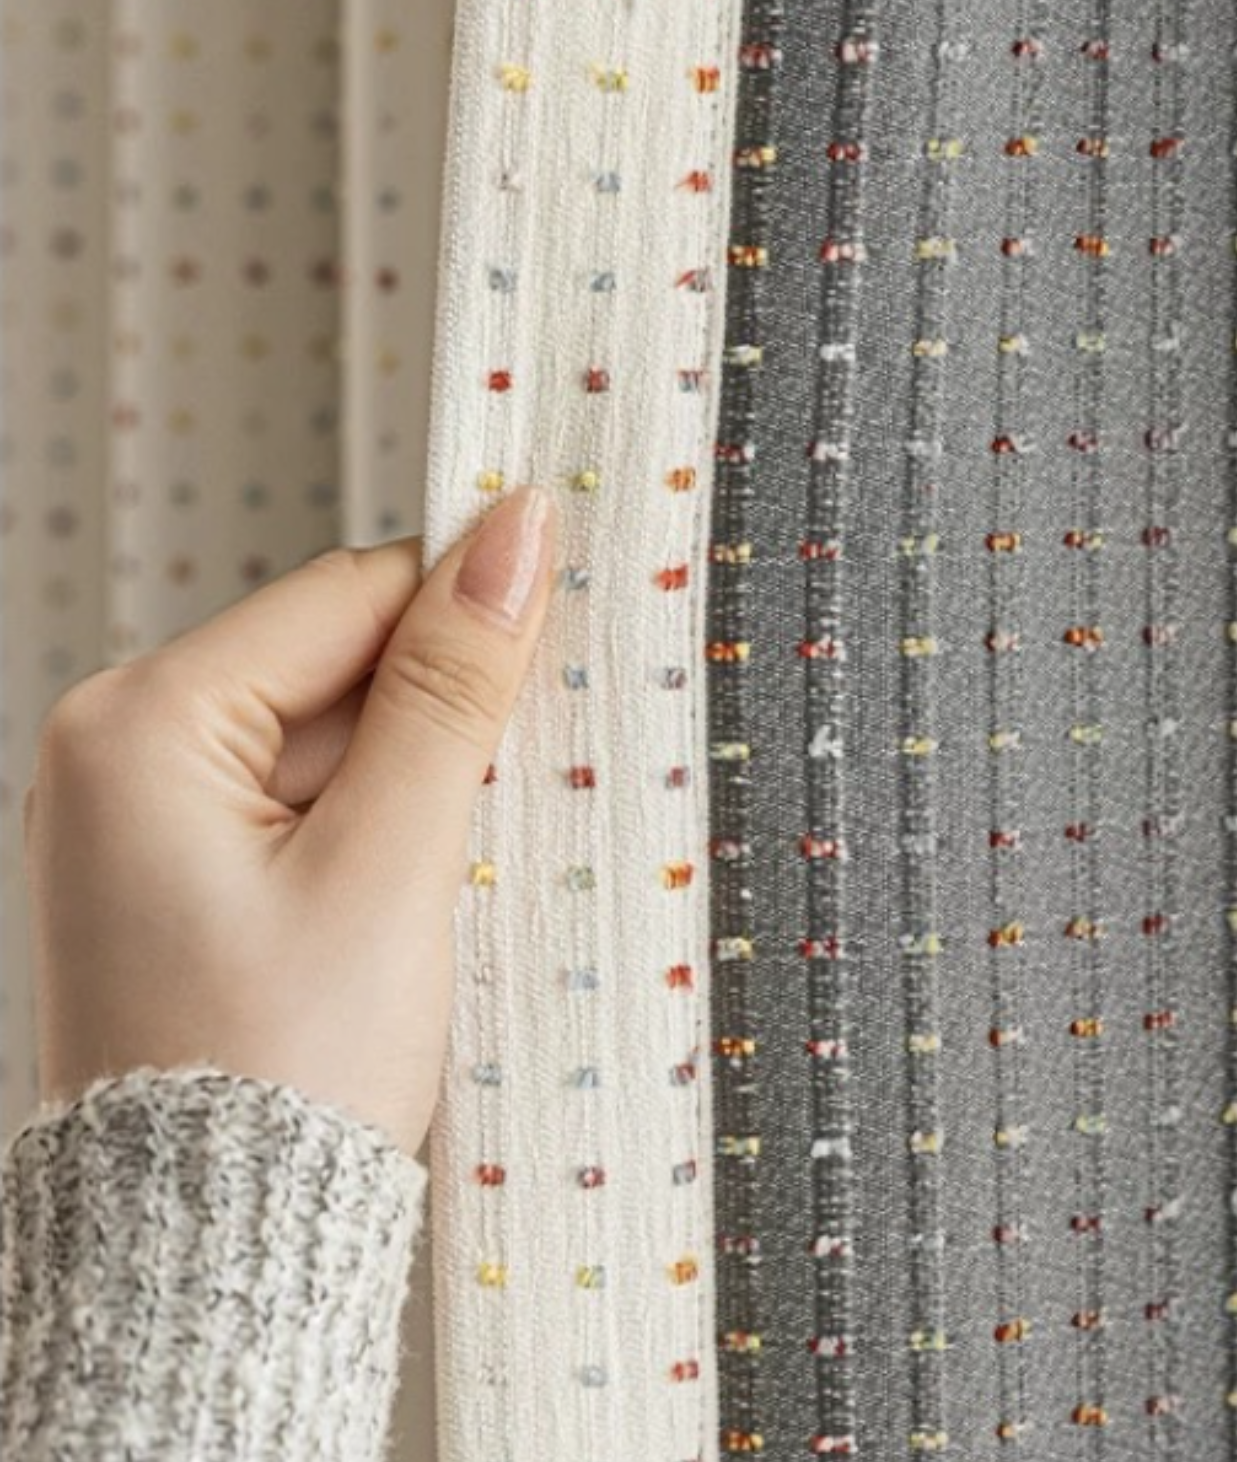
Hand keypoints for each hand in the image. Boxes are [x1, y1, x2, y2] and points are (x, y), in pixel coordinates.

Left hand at [22, 485, 556, 1155]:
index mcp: (137, 724)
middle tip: (517, 786)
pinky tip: (415, 890)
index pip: (348, 593)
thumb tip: (510, 538)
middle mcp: (113, 752)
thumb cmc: (276, 1076)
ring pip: (328, 730)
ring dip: (416, 775)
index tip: (564, 628)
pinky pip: (300, 796)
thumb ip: (450, 688)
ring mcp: (136, 815)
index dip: (466, 609)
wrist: (212, 1258)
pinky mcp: (175, 870)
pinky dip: (376, 826)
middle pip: (336, 660)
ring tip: (453, 868)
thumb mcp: (390, 861)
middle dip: (440, 711)